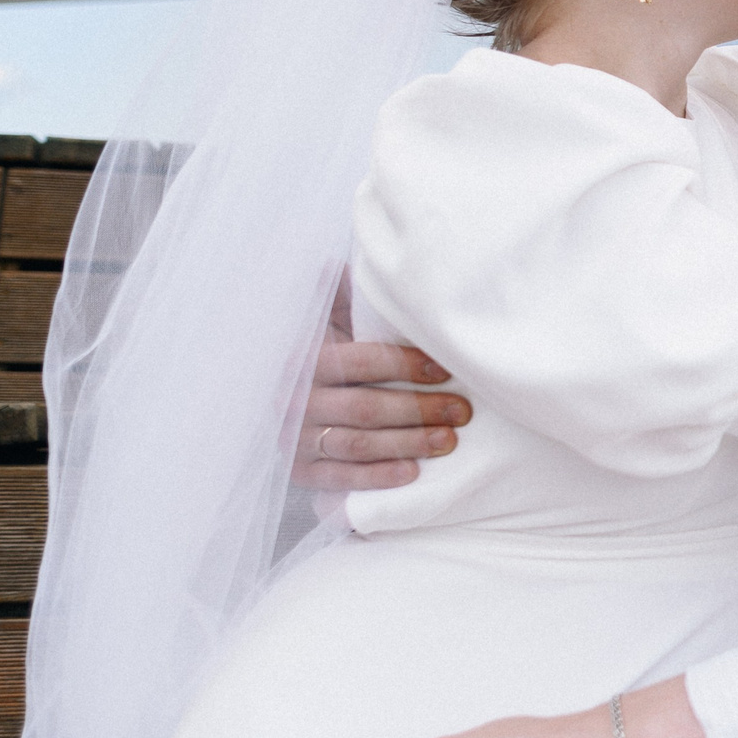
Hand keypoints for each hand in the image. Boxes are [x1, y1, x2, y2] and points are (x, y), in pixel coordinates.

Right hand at [292, 278, 469, 491]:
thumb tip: (358, 259)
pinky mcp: (298, 469)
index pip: (360, 361)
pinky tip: (410, 474)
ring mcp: (295, 436)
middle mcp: (296, 398)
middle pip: (365, 406)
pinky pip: (338, 477)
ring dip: (406, 443)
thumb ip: (344, 294)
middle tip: (463, 410)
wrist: (274, 390)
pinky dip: (374, 477)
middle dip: (419, 409)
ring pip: (356, 443)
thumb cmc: (321, 346)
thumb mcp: (327, 315)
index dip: (404, 365)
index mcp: (306, 357)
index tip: (445, 370)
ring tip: (448, 440)